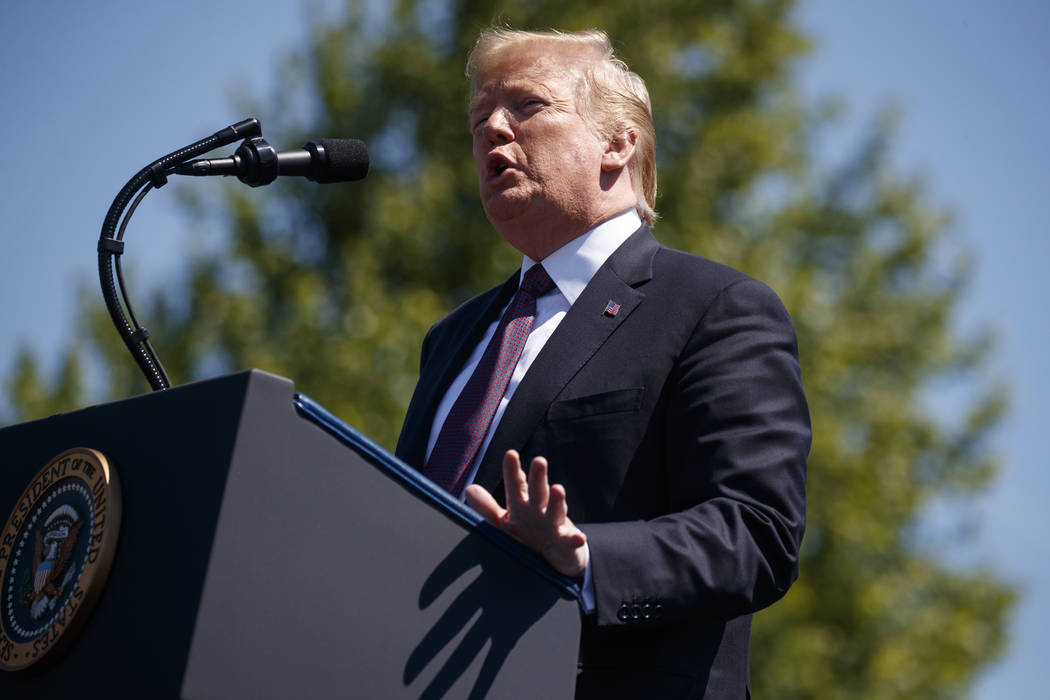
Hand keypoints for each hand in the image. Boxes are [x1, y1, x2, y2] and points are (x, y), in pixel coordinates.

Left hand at [464, 449, 587, 578]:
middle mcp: (539, 511)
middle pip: (538, 492)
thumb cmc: (528, 534)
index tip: (510, 454)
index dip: (513, 471)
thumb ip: (487, 508)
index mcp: (522, 505)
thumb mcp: (505, 523)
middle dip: (538, 477)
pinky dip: (575, 540)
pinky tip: (579, 537)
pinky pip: (570, 542)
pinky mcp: (566, 543)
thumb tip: (468, 489)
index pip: (517, 485)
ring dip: (557, 501)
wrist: (557, 556)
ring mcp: (554, 525)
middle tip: (539, 460)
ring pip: (556, 511)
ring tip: (558, 488)